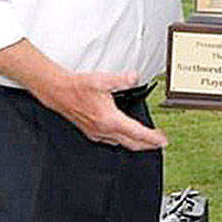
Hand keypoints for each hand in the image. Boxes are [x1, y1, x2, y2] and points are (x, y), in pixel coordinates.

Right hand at [35, 68, 167, 151]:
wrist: (58, 91)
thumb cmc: (77, 87)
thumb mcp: (103, 80)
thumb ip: (122, 79)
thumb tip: (135, 77)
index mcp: (110, 120)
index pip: (137, 133)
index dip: (152, 138)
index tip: (162, 141)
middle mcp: (104, 130)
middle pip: (131, 143)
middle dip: (147, 145)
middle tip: (159, 143)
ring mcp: (97, 133)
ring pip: (121, 143)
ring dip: (135, 143)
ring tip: (144, 140)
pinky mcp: (91, 132)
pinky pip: (111, 141)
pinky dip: (121, 140)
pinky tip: (122, 135)